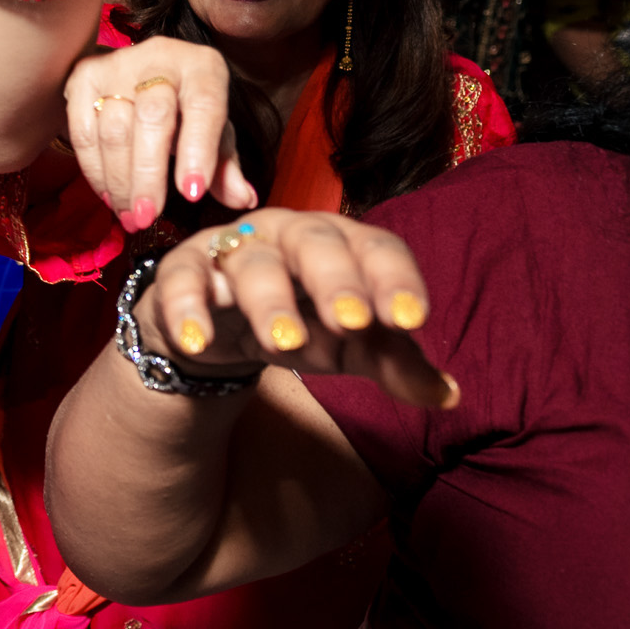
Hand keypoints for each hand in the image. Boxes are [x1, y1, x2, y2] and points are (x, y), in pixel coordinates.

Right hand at [65, 36, 256, 230]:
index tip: (191, 193)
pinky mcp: (84, 78)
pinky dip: (95, 172)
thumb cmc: (187, 107)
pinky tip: (110, 195)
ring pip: (113, 130)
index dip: (198, 150)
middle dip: (147, 174)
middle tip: (147, 217)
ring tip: (131, 216)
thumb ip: (226, 165)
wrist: (145, 69)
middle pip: (152, 117)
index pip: (204, 105)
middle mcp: (160, 57)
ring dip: (119, 182)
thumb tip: (243, 200)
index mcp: (203, 67)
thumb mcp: (215, 130)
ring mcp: (117, 65)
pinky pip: (83, 133)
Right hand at [137, 207, 454, 408]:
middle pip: (315, 240)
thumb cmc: (300, 326)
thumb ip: (394, 364)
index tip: (411, 319)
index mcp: (343, 243)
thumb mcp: (349, 348)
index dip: (394, 279)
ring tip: (286, 344)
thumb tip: (447, 394)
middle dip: (335, 278)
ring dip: (269, 300)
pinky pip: (182, 279)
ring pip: (252, 260)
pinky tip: (198, 340)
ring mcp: (233, 247)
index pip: (377, 248)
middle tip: (352, 321)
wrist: (218, 329)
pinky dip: (188, 308)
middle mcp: (290, 234)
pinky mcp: (183, 270)